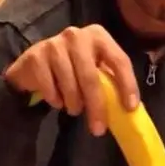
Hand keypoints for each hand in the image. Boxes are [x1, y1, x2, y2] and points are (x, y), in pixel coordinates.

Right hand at [4, 25, 138, 135]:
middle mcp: (77, 36)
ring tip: (75, 109)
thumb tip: (128, 108)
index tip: (130, 107)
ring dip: (74, 104)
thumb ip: (109, 80)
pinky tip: (57, 100)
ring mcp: (54, 45)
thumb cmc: (73, 66)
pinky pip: (49, 89)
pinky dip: (55, 100)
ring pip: (70, 85)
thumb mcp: (94, 66)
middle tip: (98, 129)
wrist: (34, 62)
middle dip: (97, 106)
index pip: (119, 60)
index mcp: (98, 36)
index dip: (127, 84)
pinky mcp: (36, 57)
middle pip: (91, 77)